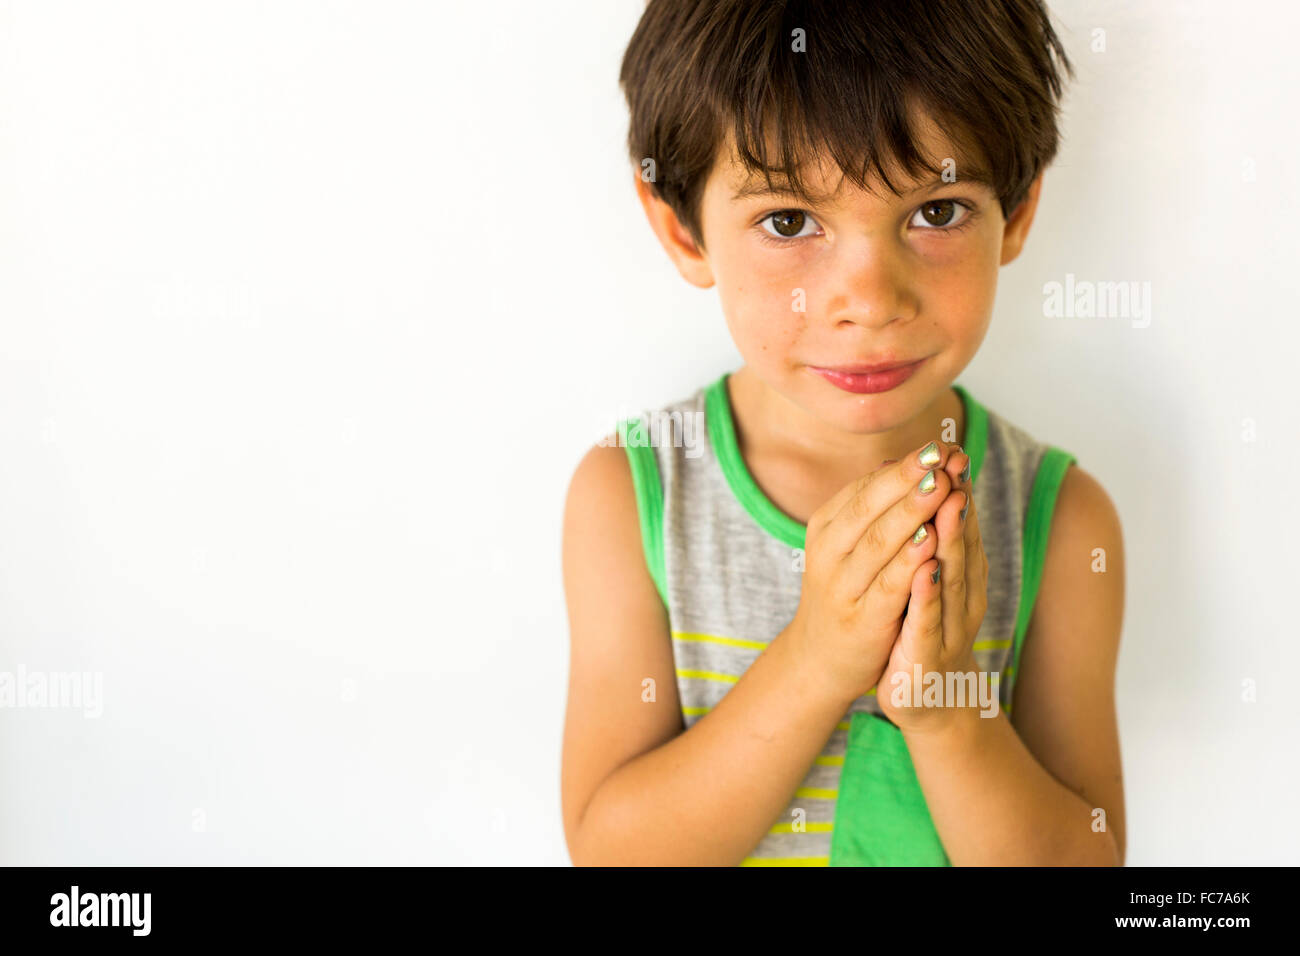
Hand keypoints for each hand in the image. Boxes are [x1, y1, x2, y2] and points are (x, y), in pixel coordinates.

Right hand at [785, 439, 957, 703]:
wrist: (821, 658)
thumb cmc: (846, 590)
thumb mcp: (850, 544)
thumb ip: (873, 507)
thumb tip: (899, 460)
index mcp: (826, 527)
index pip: (864, 488)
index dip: (903, 467)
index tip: (938, 445)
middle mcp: (828, 552)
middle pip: (869, 508)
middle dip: (908, 480)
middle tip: (940, 456)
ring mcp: (842, 586)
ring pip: (878, 542)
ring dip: (911, 513)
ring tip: (941, 487)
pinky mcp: (861, 619)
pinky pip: (886, 585)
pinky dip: (909, 562)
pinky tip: (932, 541)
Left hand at [877, 444, 991, 733]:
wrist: (925, 700)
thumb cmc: (922, 630)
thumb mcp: (928, 578)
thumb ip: (931, 536)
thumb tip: (924, 482)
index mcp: (960, 574)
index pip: (960, 524)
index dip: (957, 488)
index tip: (951, 449)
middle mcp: (962, 595)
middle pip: (961, 542)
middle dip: (958, 502)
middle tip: (955, 464)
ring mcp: (949, 626)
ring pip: (951, 576)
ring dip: (951, 539)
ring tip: (948, 504)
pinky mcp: (927, 655)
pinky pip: (927, 621)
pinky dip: (928, 595)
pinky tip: (924, 571)